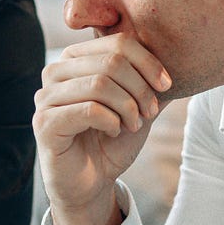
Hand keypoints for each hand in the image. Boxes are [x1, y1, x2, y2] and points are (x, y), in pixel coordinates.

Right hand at [33, 33, 170, 224]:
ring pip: (100, 84)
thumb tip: (179, 61)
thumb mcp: (137, 105)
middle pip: (111, 61)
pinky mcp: (44, 122)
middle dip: (141, 88)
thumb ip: (150, 82)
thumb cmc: (110, 141)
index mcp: (76, 58)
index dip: (149, 62)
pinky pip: (89, 109)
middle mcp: (55, 71)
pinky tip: (115, 131)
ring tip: (134, 124)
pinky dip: (112, 121)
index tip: (167, 86)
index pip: (118, 42)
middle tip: (151, 112)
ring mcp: (46, 96)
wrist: (91, 182)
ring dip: (128, 107)